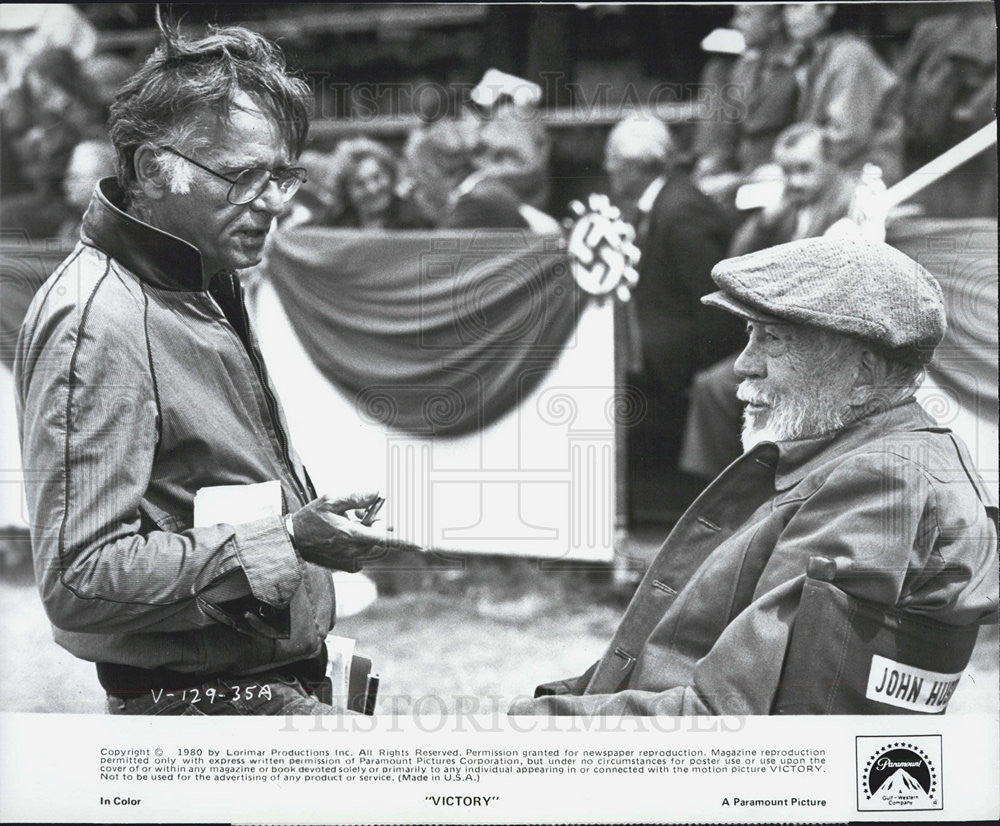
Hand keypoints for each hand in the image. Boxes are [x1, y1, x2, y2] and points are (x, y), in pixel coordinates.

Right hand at [290, 492, 423, 571]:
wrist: (292, 541)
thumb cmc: (310, 519)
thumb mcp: (330, 500)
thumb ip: (355, 497)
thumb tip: (376, 492)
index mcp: (352, 535)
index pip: (385, 539)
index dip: (405, 540)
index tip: (422, 544)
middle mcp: (354, 551)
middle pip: (379, 536)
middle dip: (376, 523)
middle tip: (360, 512)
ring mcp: (351, 561)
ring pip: (372, 545)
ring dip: (367, 532)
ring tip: (349, 521)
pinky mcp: (347, 566)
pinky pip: (363, 553)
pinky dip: (359, 543)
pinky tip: (344, 536)